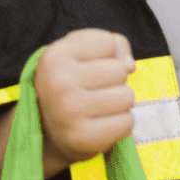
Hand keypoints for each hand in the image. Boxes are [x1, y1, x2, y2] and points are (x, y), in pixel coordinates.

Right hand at [35, 28, 136, 167]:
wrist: (50, 129)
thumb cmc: (72, 83)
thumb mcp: (82, 54)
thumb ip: (114, 45)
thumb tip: (130, 66)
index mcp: (54, 56)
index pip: (108, 42)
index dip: (107, 54)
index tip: (89, 65)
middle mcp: (58, 82)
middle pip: (120, 70)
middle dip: (116, 79)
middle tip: (95, 89)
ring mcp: (69, 112)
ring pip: (127, 97)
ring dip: (120, 102)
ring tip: (101, 105)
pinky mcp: (82, 137)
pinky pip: (127, 122)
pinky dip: (121, 122)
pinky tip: (103, 122)